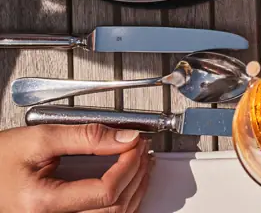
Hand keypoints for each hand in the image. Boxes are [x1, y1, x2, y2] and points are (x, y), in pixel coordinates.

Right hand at [0, 125, 151, 212]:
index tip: (136, 145)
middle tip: (141, 150)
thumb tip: (125, 138)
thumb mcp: (39, 139)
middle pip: (113, 209)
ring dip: (133, 191)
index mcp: (43, 203)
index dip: (128, 166)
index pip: (105, 192)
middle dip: (136, 176)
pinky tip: (126, 183)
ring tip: (140, 164)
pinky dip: (119, 201)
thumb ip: (86, 136)